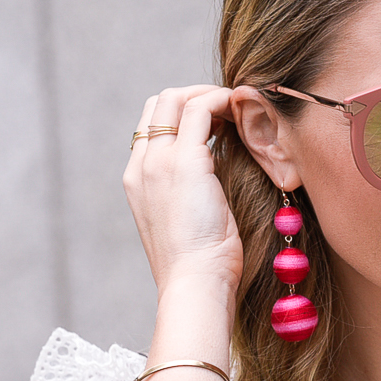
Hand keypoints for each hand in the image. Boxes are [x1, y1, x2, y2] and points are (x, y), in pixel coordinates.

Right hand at [124, 85, 243, 296]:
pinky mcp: (185, 162)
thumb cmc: (200, 265)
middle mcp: (142, 166)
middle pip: (159, 104)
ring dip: (210, 96)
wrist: (194, 284)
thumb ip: (191, 193)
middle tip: (228, 109)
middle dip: (195, 96)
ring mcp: (159, 162)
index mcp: (137, 181)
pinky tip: (243, 114)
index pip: (151, 126)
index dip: (181, 114)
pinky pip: (201, 110)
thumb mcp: (187, 223)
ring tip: (238, 108)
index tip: (215, 123)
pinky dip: (223, 103)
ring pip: (177, 99)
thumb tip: (214, 177)